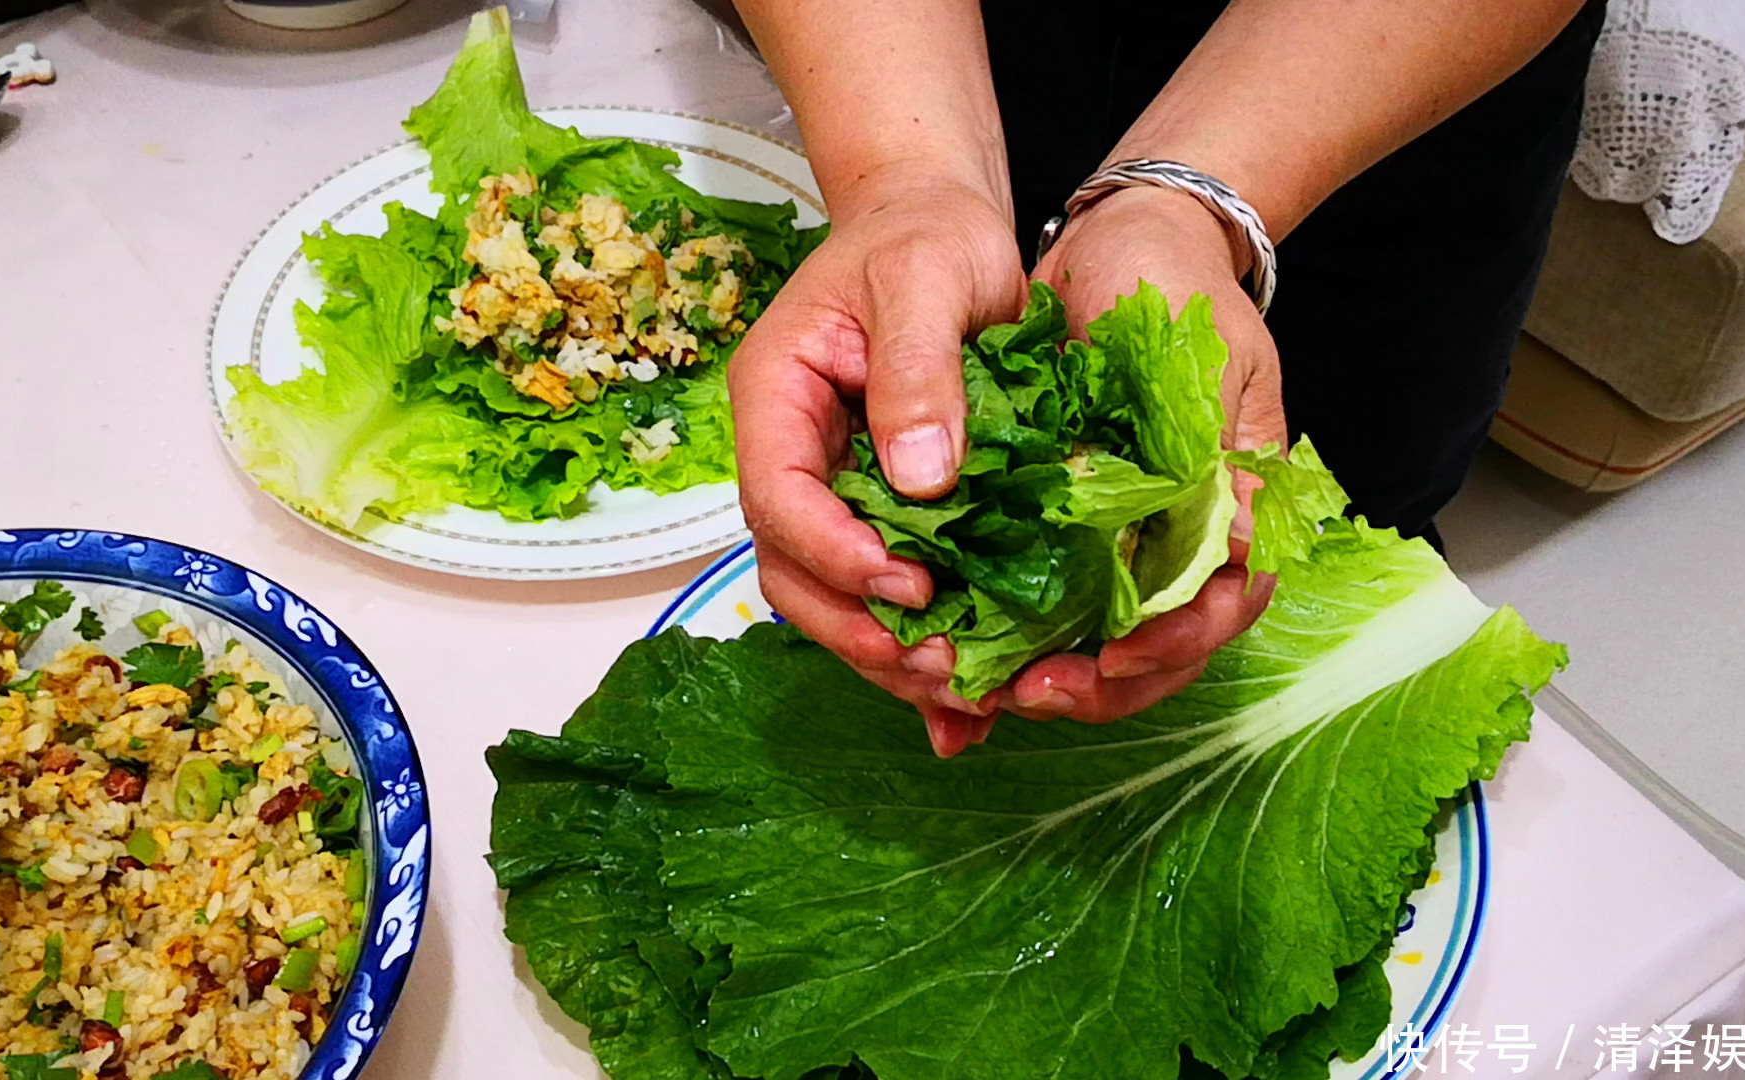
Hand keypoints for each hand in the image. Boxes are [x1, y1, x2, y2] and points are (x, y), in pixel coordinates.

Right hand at [728, 167, 1027, 753]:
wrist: (941, 228)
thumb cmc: (926, 237)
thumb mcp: (926, 278)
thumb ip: (917, 370)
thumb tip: (921, 479)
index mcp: (778, 399)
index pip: (777, 499)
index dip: (834, 554)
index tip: (908, 586)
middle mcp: (794, 458)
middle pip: (795, 573)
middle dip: (860, 631)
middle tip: (945, 666)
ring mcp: (836, 493)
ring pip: (837, 601)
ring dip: (892, 659)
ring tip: (967, 697)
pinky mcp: (886, 516)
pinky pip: (886, 596)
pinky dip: (919, 655)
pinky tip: (965, 713)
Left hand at [996, 185, 1286, 725]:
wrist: (1117, 236)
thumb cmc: (1172, 283)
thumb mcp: (1205, 355)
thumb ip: (1215, 451)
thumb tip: (1233, 549)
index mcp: (1235, 502)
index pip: (1225, 606)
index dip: (1175, 645)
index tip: (1116, 657)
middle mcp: (1183, 530)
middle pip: (1163, 647)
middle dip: (1103, 685)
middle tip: (1031, 693)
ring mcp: (1128, 532)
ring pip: (1107, 639)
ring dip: (1058, 675)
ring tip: (994, 689)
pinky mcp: (1069, 524)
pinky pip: (1054, 600)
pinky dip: (1021, 637)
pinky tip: (974, 658)